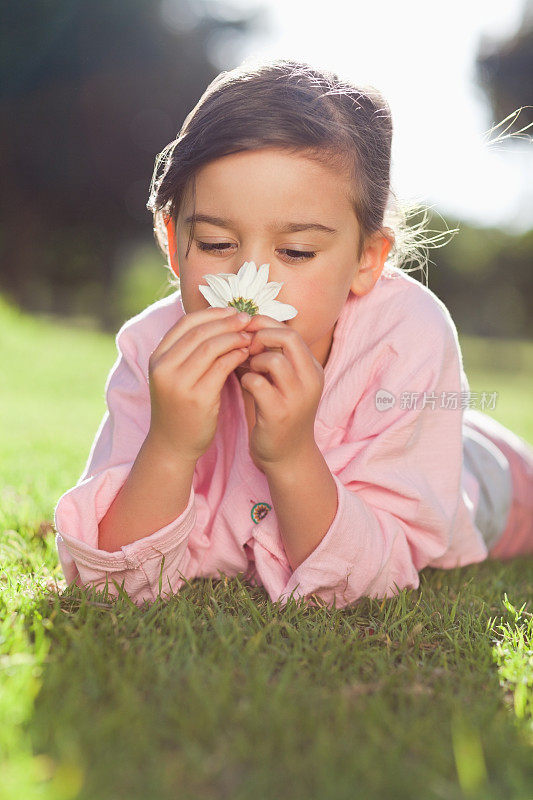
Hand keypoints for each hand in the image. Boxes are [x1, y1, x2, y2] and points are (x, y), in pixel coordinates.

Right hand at [147, 306, 251, 462]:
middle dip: (227, 322)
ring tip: (250, 337)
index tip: (233, 311)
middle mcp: (164, 368)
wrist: (173, 444)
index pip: (186, 323)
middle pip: (200, 332)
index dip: (213, 313)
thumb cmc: (181, 406)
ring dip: (234, 338)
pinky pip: (221, 368)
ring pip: (211, 347)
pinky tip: (246, 354)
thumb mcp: (176, 375)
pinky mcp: (197, 398)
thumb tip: (220, 320)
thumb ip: (190, 351)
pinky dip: (236, 356)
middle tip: (248, 319)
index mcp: (157, 357)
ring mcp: (179, 384)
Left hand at [238, 314, 324, 467]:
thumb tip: (244, 327)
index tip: (245, 329)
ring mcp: (297, 397)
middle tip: (245, 346)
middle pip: (288, 338)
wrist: (287, 455)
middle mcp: (310, 380)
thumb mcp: (283, 381)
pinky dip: (246, 379)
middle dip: (261, 335)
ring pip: (274, 359)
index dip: (265, 325)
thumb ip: (271, 356)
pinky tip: (243, 384)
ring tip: (247, 369)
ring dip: (253, 359)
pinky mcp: (280, 413)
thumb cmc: (279, 412)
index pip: (291, 332)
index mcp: (312, 368)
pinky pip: (258, 383)